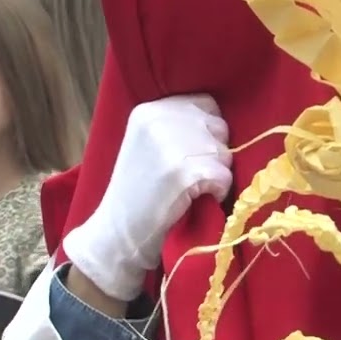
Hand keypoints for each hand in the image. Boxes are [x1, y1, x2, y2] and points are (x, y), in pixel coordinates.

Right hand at [63, 95, 231, 300]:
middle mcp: (158, 120)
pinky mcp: (183, 173)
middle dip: (214, 153)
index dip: (208, 131)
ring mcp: (170, 145)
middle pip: (218, 127)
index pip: (206, 104)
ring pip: (224, 153)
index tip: (194, 153)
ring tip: (191, 189)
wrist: (116, 235)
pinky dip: (218, 191)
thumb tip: (222, 125)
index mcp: (148, 110)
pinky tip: (197, 199)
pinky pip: (223, 176)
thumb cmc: (138, 193)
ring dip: (216, 174)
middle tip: (191, 175)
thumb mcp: (147, 143)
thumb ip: (177, 125)